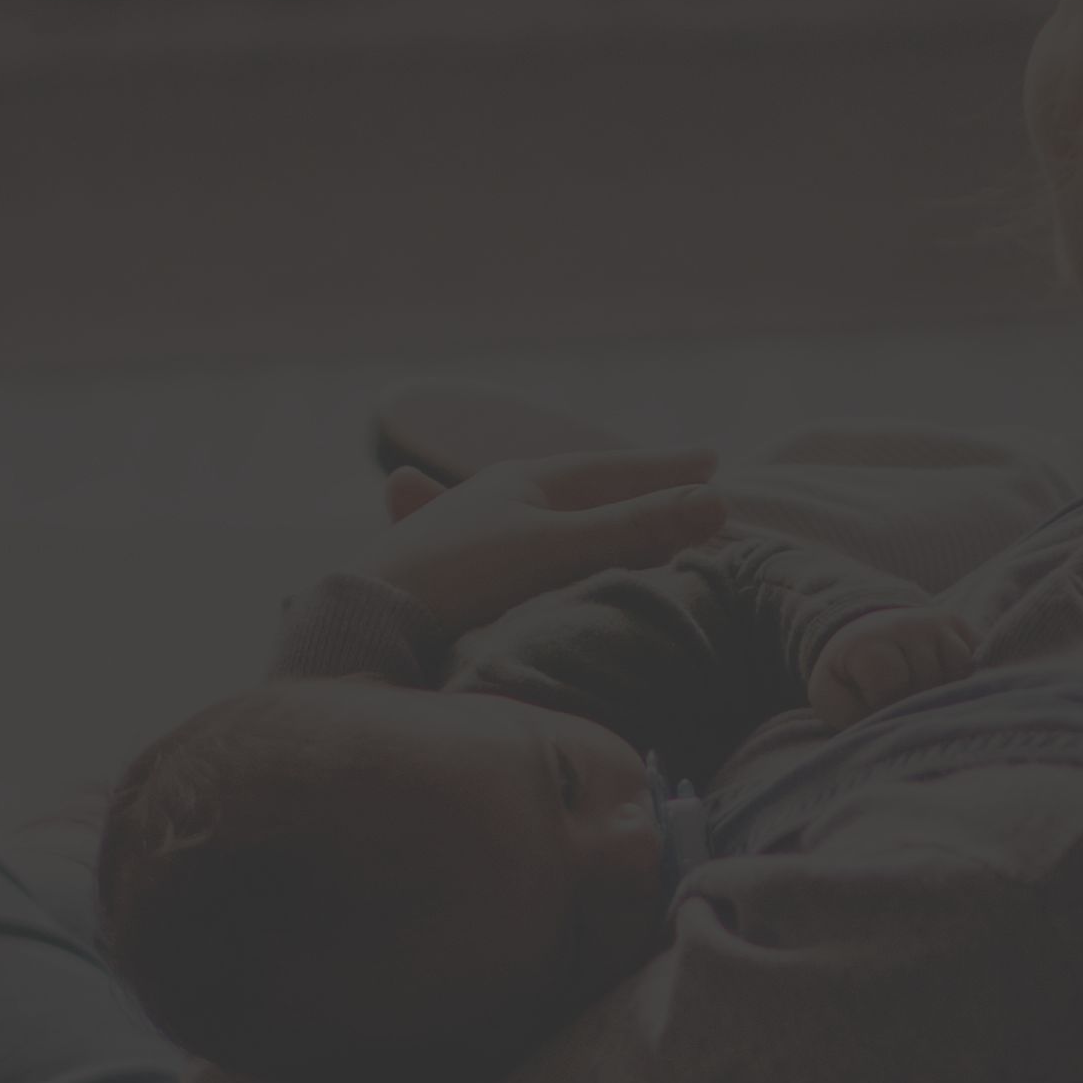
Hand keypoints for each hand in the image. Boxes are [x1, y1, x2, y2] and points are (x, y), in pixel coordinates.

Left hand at [349, 446, 726, 637]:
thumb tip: (718, 503)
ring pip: (546, 520)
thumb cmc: (461, 577)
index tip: (716, 461)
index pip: (613, 469)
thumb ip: (634, 529)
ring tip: (625, 520)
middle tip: (684, 485)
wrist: (363, 621)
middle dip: (631, 489)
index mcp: (524, 481)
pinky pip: (514, 554)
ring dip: (589, 518)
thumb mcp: (558, 550)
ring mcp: (471, 537)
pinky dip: (544, 550)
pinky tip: (536, 553)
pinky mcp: (451, 579)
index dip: (665, 468)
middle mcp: (496, 499)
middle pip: (582, 491)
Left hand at [802, 607, 985, 723]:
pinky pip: (976, 661)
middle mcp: (906, 625)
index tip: (878, 707)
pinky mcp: (962, 626)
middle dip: (917, 699)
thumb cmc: (849, 675)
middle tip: (902, 700)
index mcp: (868, 642)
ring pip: (958, 670)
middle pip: (928, 680)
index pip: (893, 686)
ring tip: (923, 691)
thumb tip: (891, 727)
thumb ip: (851, 715)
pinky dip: (964, 678)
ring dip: (945, 689)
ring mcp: (938, 623)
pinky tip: (945, 682)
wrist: (866, 633)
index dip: (888, 706)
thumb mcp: (831, 696)